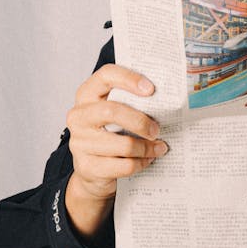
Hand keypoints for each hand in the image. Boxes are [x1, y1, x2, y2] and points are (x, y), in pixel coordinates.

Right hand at [64, 64, 167, 236]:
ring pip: (123, 144)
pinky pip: (124, 165)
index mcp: (87, 95)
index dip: (129, 79)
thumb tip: (167, 101)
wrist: (92, 171)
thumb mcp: (116, 114)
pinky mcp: (88, 167)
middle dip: (141, 121)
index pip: (105, 76)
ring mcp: (80, 142)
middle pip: (112, 111)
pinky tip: (147, 160)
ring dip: (146, 148)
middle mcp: (79, 116)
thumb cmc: (109, 135)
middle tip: (157, 130)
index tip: (151, 89)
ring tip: (159, 147)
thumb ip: (132, 103)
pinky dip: (141, 163)